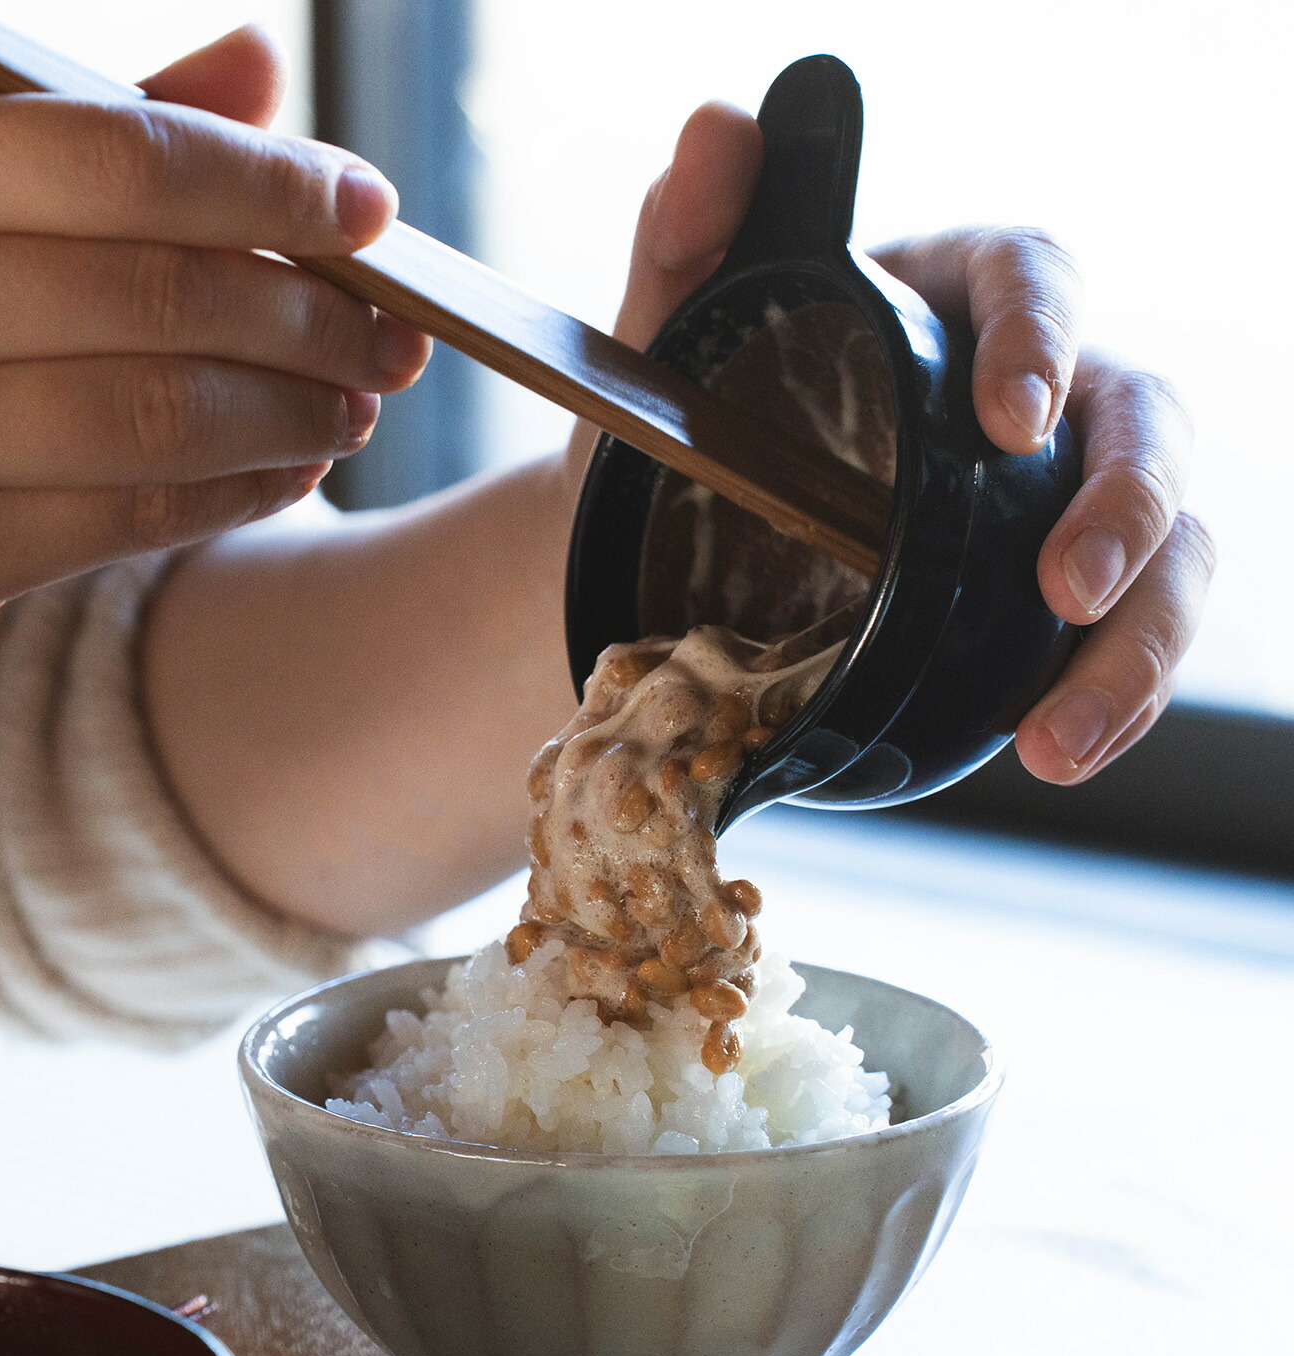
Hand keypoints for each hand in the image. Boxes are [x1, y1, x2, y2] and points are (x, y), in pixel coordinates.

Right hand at [0, 25, 429, 713]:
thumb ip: (82, 141)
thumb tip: (261, 68)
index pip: (115, 158)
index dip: (269, 184)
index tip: (370, 210)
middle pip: (159, 292)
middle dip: (315, 315)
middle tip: (397, 334)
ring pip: (159, 413)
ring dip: (294, 411)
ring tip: (358, 404)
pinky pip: (131, 513)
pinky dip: (240, 489)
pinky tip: (294, 467)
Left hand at [573, 103, 1211, 785]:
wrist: (662, 561)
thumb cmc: (680, 441)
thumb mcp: (662, 349)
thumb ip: (683, 241)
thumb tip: (720, 127)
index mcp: (945, 300)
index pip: (1034, 277)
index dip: (1043, 338)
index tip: (1009, 424)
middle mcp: (1026, 395)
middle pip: (1145, 418)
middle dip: (1129, 507)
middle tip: (1070, 593)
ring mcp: (1049, 502)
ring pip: (1170, 546)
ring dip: (1138, 644)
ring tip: (1057, 741)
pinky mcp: (1043, 600)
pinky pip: (1122, 638)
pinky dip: (1108, 698)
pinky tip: (1060, 751)